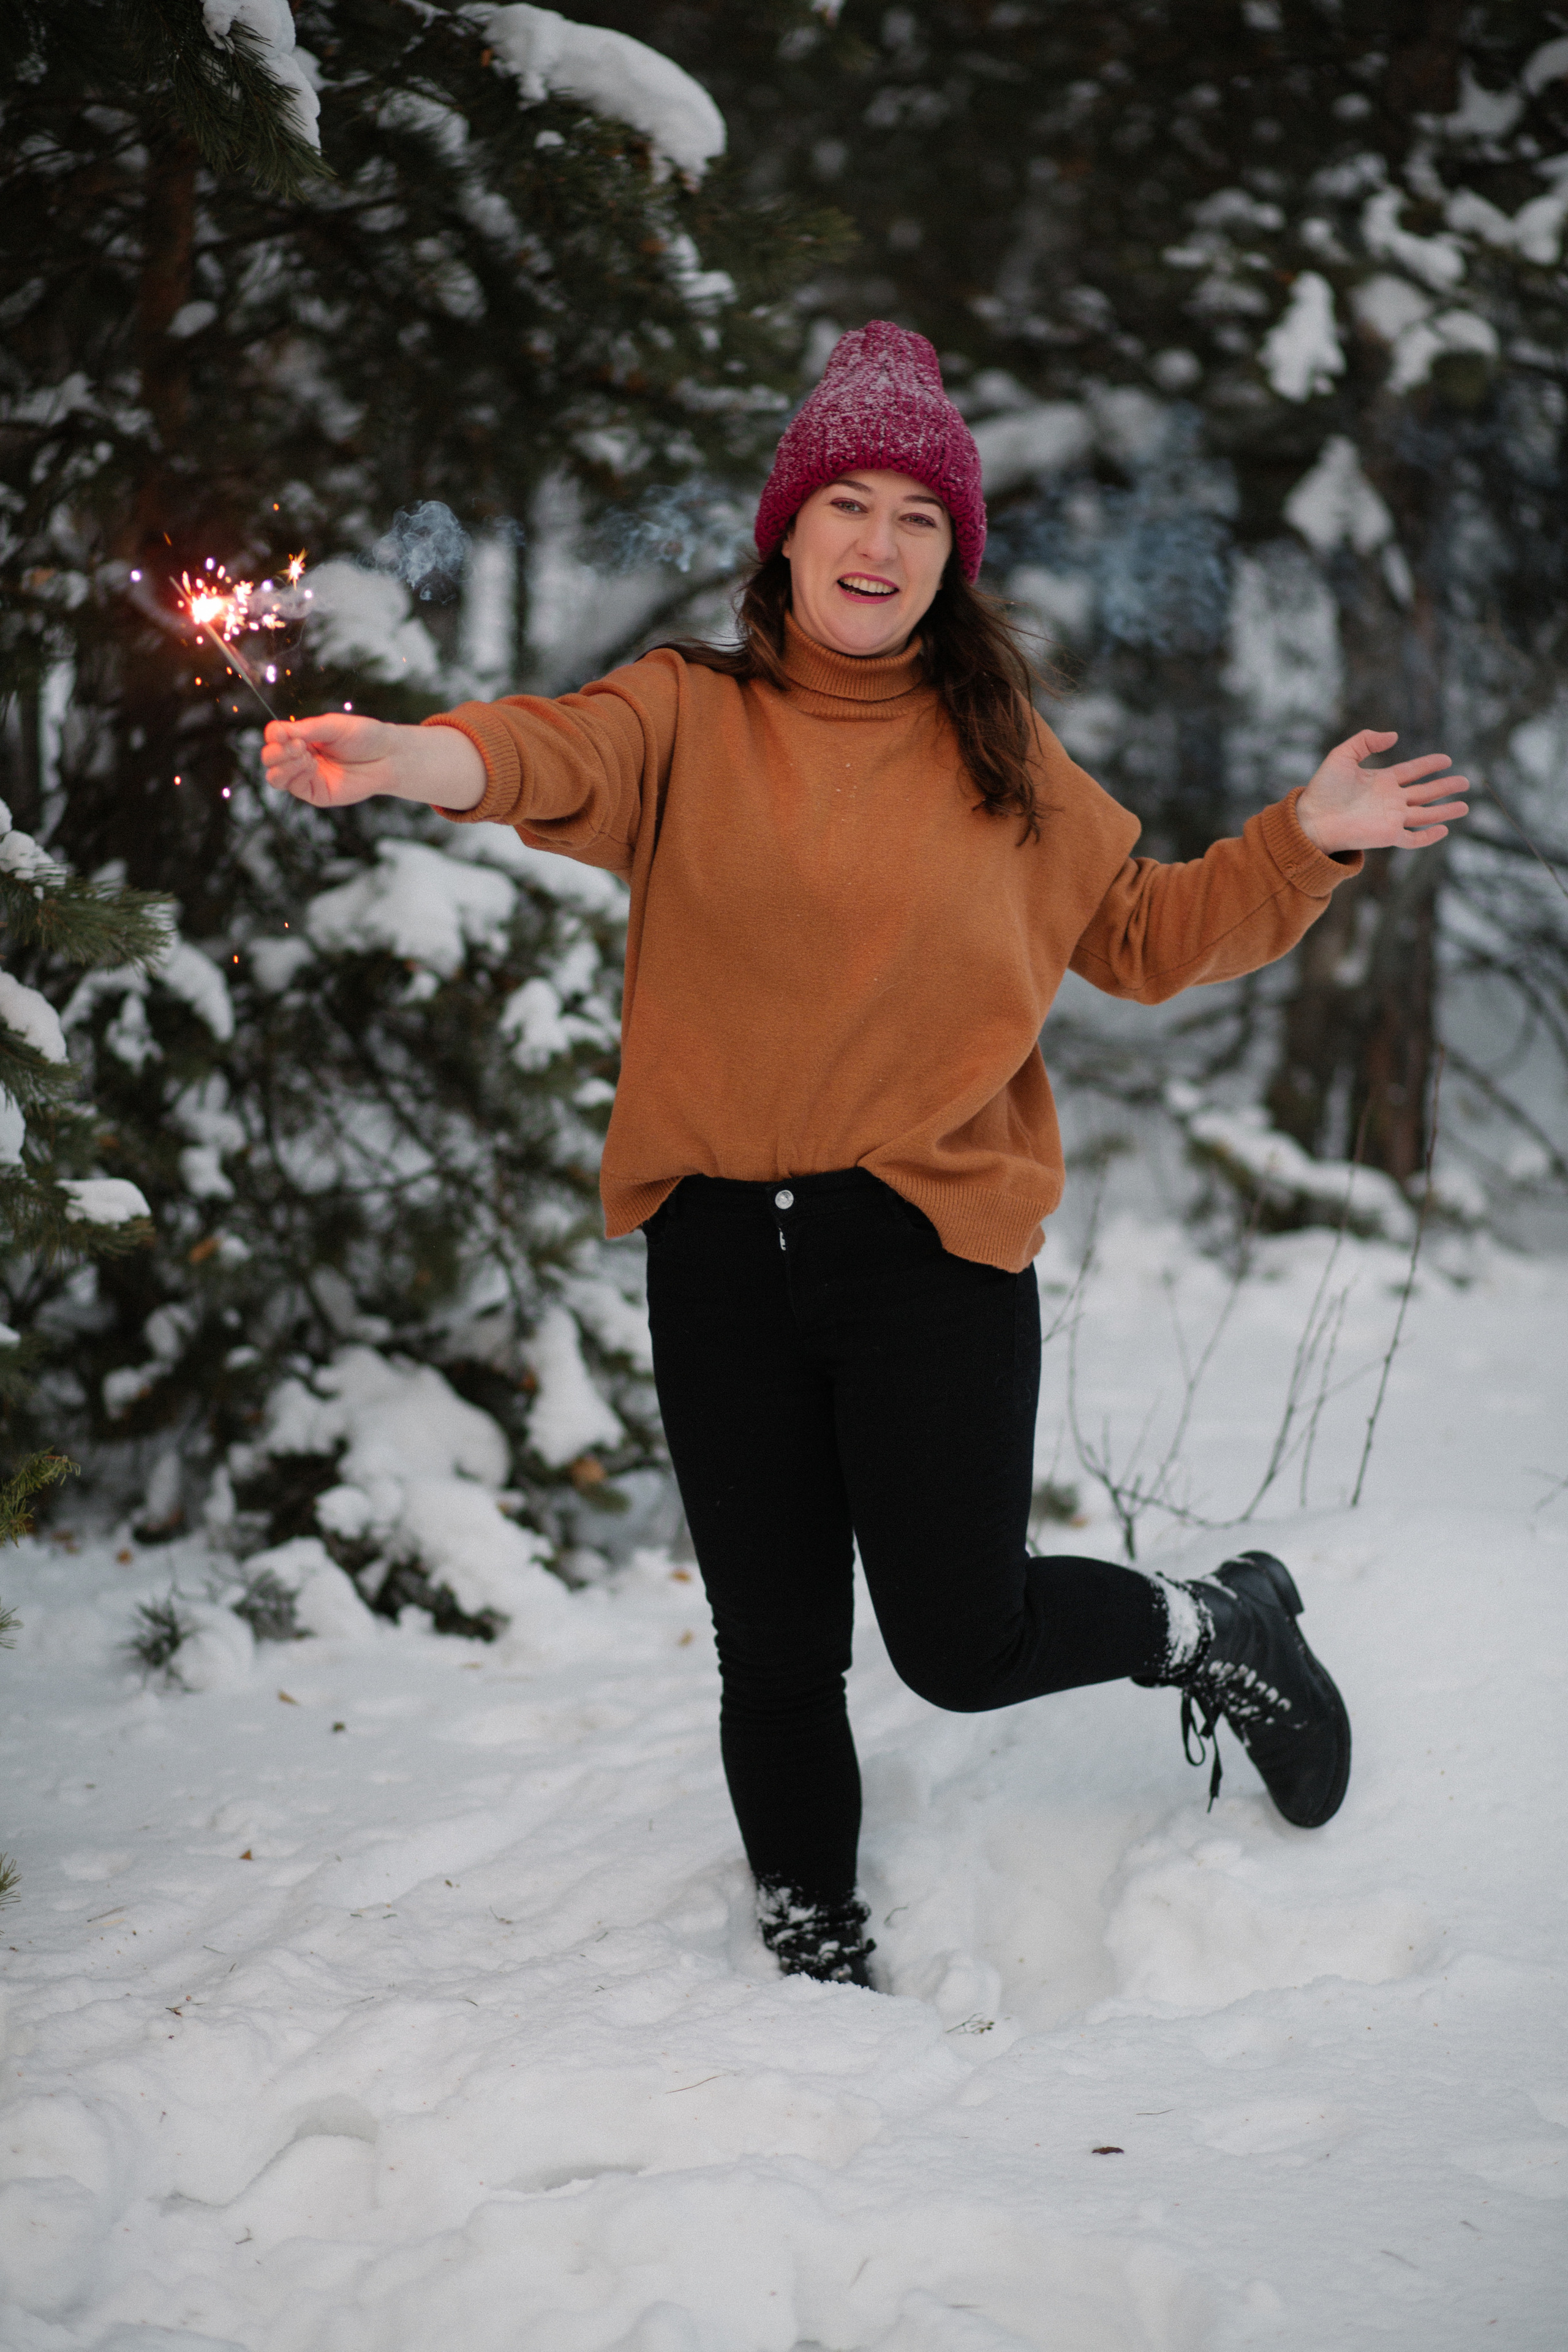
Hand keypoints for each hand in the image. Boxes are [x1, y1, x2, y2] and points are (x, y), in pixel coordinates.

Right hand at [260, 713, 485, 809]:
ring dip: (284, 765)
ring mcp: (306, 776)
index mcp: (302, 737)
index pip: (274, 736)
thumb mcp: (332, 726)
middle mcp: (300, 756)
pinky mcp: (316, 793)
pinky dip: (297, 775)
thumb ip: (305, 729)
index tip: (286, 734)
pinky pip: (294, 787)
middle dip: (277, 752)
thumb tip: (276, 732)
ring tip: (305, 756)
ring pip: (275, 777)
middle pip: (269, 758)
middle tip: (299, 745)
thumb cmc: (363, 736)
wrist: (388, 756)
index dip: (274, 736)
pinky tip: (312, 766)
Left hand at [1295, 729, 1468, 854]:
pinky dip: (1428, 836)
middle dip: (1445, 787)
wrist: (1312, 818)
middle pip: (1425, 792)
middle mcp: (1390, 800)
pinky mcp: (1388, 836)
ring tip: (1465, 805)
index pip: (1412, 771)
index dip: (1429, 765)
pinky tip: (1444, 829)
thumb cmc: (1323, 788)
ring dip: (1445, 810)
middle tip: (1465, 781)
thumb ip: (1366, 740)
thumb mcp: (1343, 755)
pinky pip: (1413, 838)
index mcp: (1381, 780)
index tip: (1446, 759)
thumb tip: (1394, 736)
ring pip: (1425, 814)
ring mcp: (1391, 818)